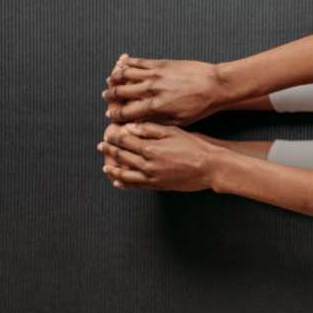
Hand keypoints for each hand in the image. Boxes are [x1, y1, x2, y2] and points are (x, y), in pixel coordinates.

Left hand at [97, 122, 222, 191]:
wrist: (210, 167)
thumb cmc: (195, 147)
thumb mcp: (174, 131)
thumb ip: (151, 129)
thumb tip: (132, 127)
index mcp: (150, 148)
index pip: (125, 141)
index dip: (114, 137)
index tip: (107, 134)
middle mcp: (147, 164)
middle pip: (122, 156)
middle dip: (110, 151)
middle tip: (101, 147)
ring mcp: (151, 177)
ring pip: (125, 174)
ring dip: (113, 169)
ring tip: (106, 167)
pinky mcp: (158, 186)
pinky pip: (136, 185)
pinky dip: (125, 183)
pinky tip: (119, 181)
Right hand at [103, 54, 227, 126]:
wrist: (216, 85)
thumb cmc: (200, 106)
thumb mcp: (179, 121)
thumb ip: (156, 122)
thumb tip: (138, 124)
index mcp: (155, 107)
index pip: (125, 112)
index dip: (114, 115)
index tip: (110, 116)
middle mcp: (151, 90)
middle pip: (119, 92)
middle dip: (109, 96)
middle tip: (106, 97)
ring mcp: (155, 74)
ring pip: (124, 74)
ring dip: (114, 78)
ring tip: (111, 80)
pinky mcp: (161, 63)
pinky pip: (138, 62)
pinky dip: (127, 63)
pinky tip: (122, 65)